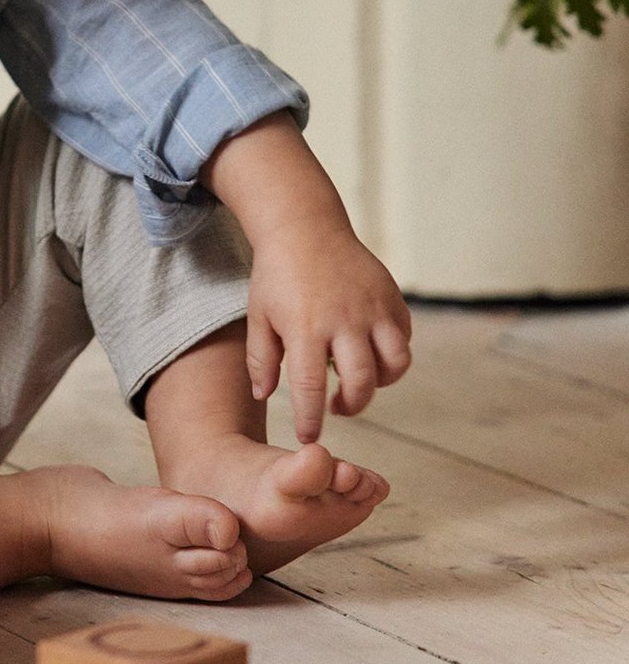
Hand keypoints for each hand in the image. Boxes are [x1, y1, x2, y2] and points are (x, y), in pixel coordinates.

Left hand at [245, 215, 411, 442]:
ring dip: (380, 383)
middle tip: (337, 407)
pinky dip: (393, 354)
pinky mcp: (391, 297)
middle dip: (351, 405)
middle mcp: (343, 319)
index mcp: (305, 327)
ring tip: (359, 381)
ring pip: (395, 363)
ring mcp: (372, 307)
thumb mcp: (258, 316)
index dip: (311, 419)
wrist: (305, 226)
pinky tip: (371, 353)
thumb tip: (265, 395)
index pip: (310, 388)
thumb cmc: (277, 275)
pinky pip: (403, 338)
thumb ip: (261, 359)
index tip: (309, 437)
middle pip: (361, 381)